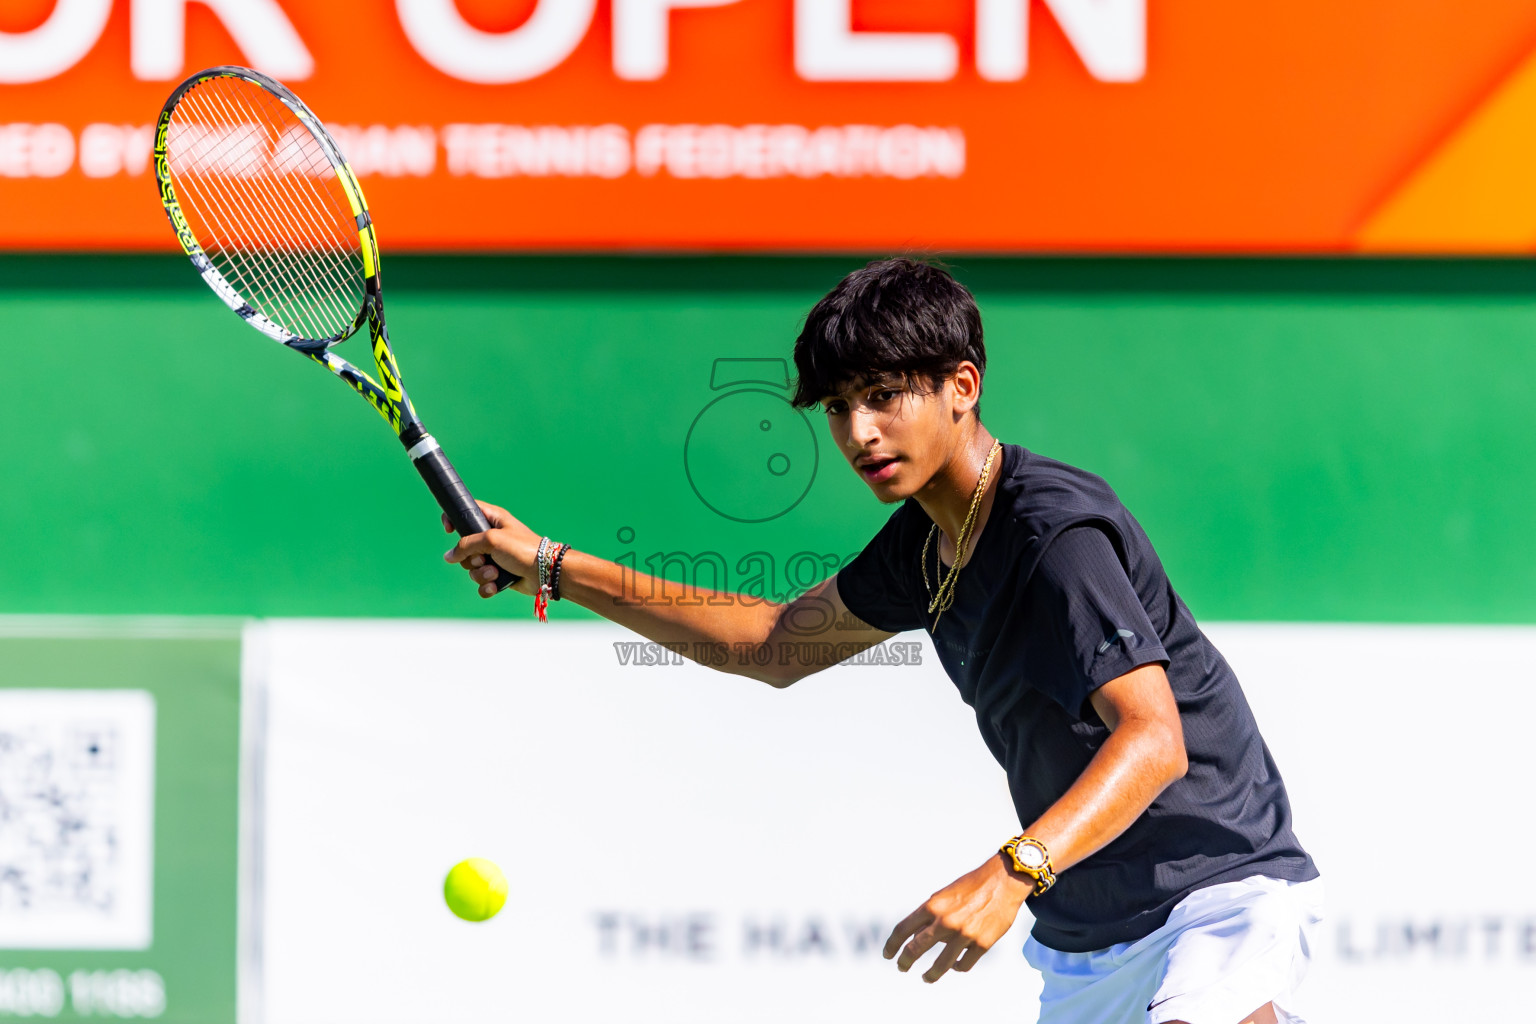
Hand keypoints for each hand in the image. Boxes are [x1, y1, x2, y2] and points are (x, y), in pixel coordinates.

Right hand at [441, 500, 539, 597]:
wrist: (545, 572)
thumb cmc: (522, 549)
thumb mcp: (491, 540)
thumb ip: (466, 545)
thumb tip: (449, 556)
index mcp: (493, 520)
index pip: (467, 512)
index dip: (455, 519)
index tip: (449, 530)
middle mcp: (492, 538)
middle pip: (465, 548)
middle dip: (471, 559)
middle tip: (483, 558)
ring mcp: (495, 557)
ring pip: (472, 568)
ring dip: (481, 574)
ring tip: (495, 572)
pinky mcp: (499, 575)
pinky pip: (482, 583)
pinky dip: (487, 586)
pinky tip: (496, 586)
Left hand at [882, 853, 1031, 982]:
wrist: (1003, 881)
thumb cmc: (972, 886)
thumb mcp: (944, 895)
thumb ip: (931, 915)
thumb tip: (917, 936)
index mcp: (933, 906)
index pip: (903, 930)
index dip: (892, 945)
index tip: (888, 954)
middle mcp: (945, 921)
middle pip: (915, 949)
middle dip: (905, 961)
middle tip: (901, 967)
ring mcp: (964, 935)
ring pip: (940, 965)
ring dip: (930, 974)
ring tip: (926, 977)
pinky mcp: (982, 944)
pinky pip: (963, 964)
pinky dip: (956, 967)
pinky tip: (954, 965)